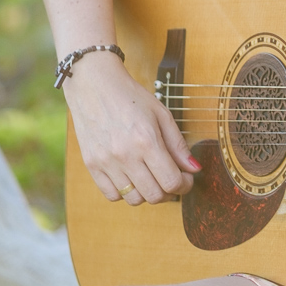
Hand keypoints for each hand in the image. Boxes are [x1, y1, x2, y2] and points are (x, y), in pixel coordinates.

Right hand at [64, 53, 198, 204]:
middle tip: (172, 180)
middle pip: (154, 195)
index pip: (171, 181)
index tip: (186, 179)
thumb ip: (178, 145)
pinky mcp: (91, 165)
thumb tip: (194, 169)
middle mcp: (125, 156)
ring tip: (152, 178)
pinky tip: (132, 178)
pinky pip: (111, 195)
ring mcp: (106, 163)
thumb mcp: (162, 115)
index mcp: (147, 141)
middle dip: (169, 192)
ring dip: (148, 194)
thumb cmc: (131, 97)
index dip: (184, 185)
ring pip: (133, 199)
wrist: (94, 86)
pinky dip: (125, 192)